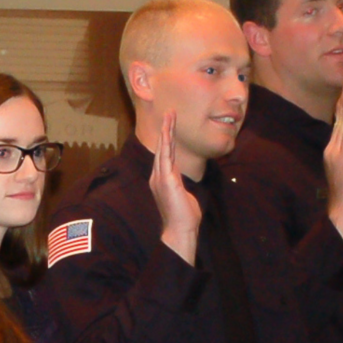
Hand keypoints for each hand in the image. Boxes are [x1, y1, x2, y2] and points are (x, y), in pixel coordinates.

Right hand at [149, 114, 200, 263]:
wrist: (180, 230)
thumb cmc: (184, 217)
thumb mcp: (184, 197)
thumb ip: (182, 187)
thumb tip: (184, 186)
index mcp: (161, 180)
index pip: (165, 155)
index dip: (167, 140)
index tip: (170, 127)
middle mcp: (157, 177)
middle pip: (162, 148)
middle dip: (165, 130)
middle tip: (169, 113)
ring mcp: (160, 177)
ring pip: (163, 148)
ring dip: (166, 131)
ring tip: (169, 115)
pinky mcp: (165, 179)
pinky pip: (165, 156)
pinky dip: (166, 142)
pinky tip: (168, 131)